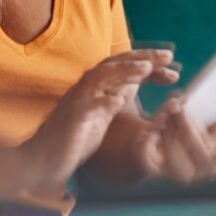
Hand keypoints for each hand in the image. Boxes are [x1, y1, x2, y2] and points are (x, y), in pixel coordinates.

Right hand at [19, 49, 176, 192]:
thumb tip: (131, 86)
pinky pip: (87, 106)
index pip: (125, 68)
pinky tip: (118, 101)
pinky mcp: (72, 118)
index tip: (172, 69)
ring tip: (147, 67)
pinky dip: (102, 101)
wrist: (43, 160)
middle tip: (167, 56)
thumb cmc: (73, 139)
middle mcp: (87, 88)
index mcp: (97, 88)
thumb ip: (113, 99)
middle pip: (116, 63)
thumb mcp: (101, 116)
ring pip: (101, 76)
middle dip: (142, 58)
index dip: (149, 65)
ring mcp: (78, 101)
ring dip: (124, 70)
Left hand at [136, 72, 215, 184]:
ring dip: (170, 129)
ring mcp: (182, 172)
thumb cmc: (198, 127)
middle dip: (190, 128)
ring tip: (167, 108)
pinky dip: (150, 139)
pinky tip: (152, 124)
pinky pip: (150, 157)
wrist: (161, 144)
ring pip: (176, 157)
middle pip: (203, 153)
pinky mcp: (155, 169)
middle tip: (179, 104)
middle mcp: (206, 167)